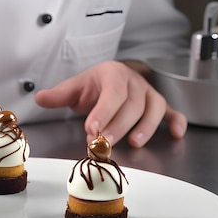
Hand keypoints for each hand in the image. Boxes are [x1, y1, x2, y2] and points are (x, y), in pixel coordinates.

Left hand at [34, 60, 186, 146]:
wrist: (109, 79)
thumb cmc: (94, 86)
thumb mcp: (75, 87)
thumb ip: (59, 95)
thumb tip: (40, 98)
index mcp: (113, 74)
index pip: (112, 92)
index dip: (104, 111)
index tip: (92, 128)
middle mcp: (134, 82)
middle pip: (132, 104)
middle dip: (119, 125)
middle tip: (105, 144)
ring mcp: (149, 93)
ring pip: (154, 108)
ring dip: (146, 126)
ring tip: (134, 143)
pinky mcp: (160, 105)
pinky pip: (172, 112)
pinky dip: (177, 122)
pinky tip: (176, 134)